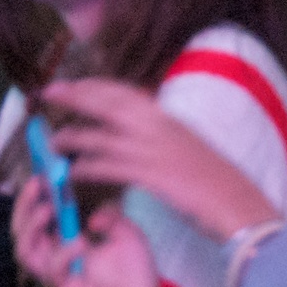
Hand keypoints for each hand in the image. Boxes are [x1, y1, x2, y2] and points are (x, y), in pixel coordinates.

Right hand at [12, 179, 163, 286]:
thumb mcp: (128, 234)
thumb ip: (112, 217)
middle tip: (37, 185)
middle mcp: (56, 256)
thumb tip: (92, 217)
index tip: (41, 172)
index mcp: (66, 241)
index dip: (35, 195)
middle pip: (20, 231)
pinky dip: (63, 253)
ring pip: (23, 250)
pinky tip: (81, 242)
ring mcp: (58, 274)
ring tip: (48, 209)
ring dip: (32, 226)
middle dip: (24, 205)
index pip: (38, 217)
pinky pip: (53, 271)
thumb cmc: (135, 275)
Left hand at [41, 79, 277, 240]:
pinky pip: (109, 166)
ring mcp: (153, 149)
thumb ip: (162, 137)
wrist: (238, 202)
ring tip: (53, 141)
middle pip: (107, 103)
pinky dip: (87, 166)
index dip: (95, 86)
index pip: (124, 93)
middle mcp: (158, 126)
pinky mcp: (151, 174)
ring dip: (73, 136)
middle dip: (75, 96)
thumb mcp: (188, 147)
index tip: (74, 83)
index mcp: (167, 118)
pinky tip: (73, 171)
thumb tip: (139, 135)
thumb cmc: (216, 181)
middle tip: (49, 92)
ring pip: (102, 135)